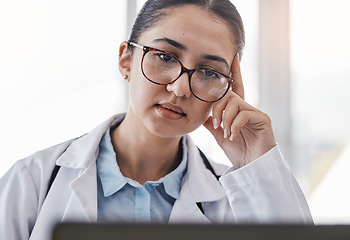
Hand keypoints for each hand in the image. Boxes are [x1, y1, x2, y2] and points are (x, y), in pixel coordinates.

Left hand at [203, 54, 275, 168]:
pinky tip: (232, 135)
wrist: (251, 166)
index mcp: (237, 109)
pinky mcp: (262, 119)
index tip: (233, 55)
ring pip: (235, 103)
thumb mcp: (219, 133)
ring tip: (225, 132)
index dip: (234, 72)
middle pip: (229, 94)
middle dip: (218, 108)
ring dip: (225, 119)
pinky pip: (243, 114)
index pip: (234, 87)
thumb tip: (198, 110)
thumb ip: (210, 120)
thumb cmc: (237, 149)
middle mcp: (247, 107)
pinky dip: (234, 125)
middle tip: (216, 123)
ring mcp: (256, 112)